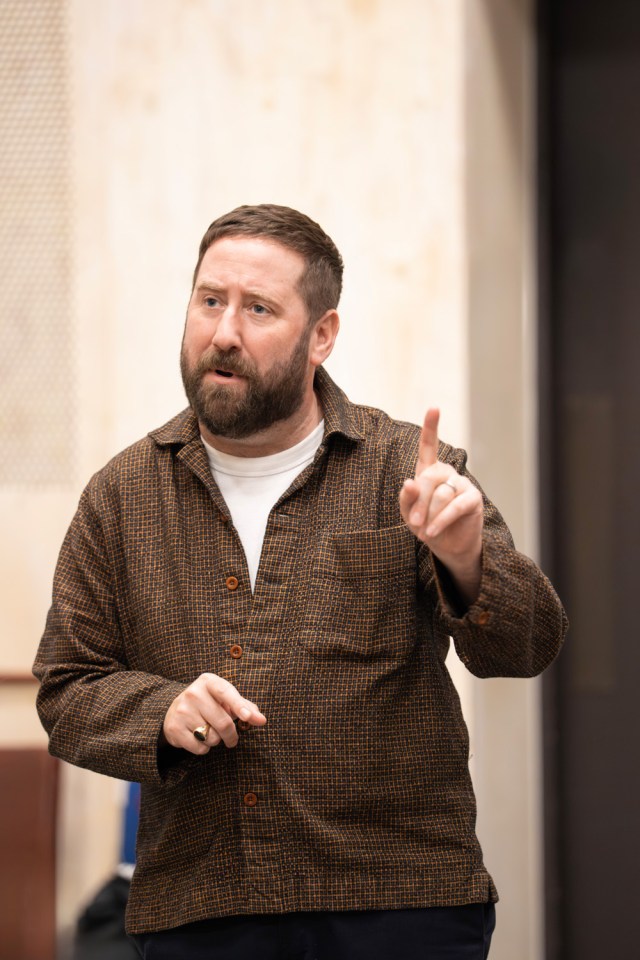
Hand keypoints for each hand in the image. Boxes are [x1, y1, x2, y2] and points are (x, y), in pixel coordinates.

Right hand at [163, 673, 265, 754]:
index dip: (239, 706)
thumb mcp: (226, 699)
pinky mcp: (174, 728)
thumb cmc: (210, 703)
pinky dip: (204, 748)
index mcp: (208, 681)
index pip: (226, 693)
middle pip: (223, 722)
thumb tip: (261, 720)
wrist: (176, 709)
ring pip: (212, 737)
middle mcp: (193, 693)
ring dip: (216, 740)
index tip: (249, 717)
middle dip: (232, 736)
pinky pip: (199, 747)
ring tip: (209, 731)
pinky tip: (199, 738)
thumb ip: (246, 707)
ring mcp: (182, 710)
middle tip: (232, 739)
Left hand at [399, 408, 482, 603]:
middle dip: (419, 502)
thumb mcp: (409, 513)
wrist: (448, 547)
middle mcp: (446, 473)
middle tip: (413, 524)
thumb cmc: (426, 525)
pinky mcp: (473, 498)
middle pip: (429, 478)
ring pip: (442, 494)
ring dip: (430, 515)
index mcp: (428, 471)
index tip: (434, 408)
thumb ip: (406, 499)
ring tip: (425, 532)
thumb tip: (409, 483)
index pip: (428, 446)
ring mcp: (462, 483)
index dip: (431, 426)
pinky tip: (433, 532)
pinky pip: (456, 505)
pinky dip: (442, 520)